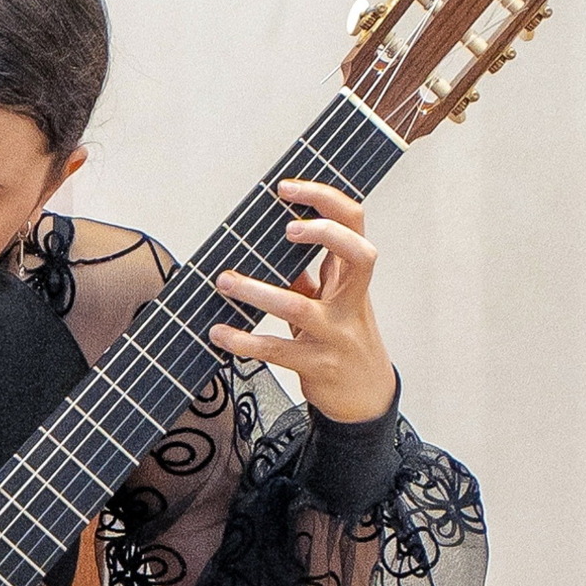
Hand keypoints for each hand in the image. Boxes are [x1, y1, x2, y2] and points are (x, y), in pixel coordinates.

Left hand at [207, 178, 397, 422]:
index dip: (325, 200)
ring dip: (256, 292)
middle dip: (324, 233)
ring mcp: (336, 334)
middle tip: (285, 229)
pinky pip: (275, 350)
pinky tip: (219, 333)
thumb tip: (264, 244)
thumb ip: (308, 274)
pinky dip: (243, 341)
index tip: (286, 188)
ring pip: (299, 307)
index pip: (354, 224)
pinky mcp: (317, 366)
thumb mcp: (331, 302)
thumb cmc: (341, 339)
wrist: (367, 398)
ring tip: (224, 281)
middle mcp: (352, 302)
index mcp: (353, 278)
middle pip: (359, 254)